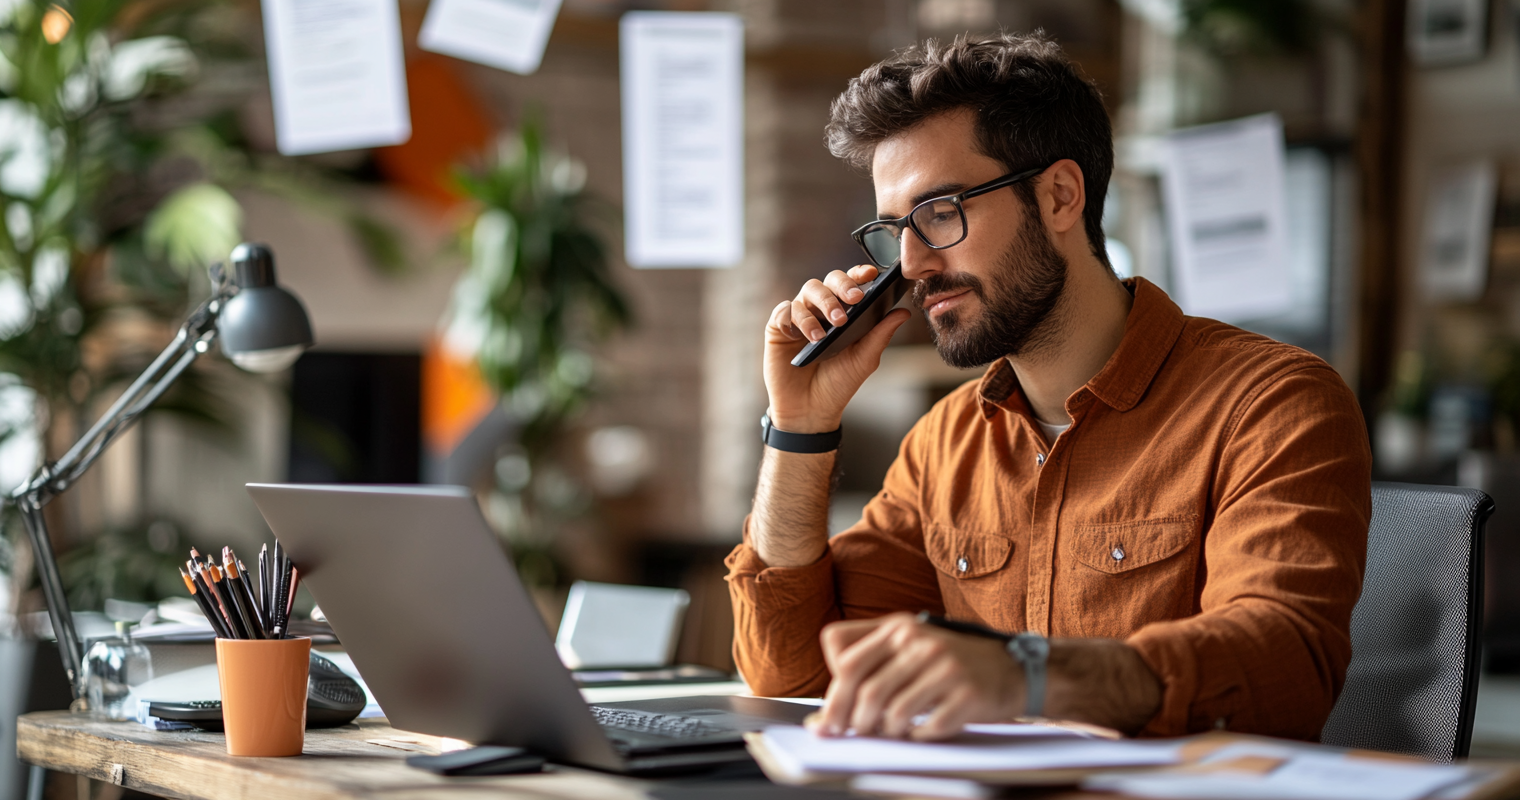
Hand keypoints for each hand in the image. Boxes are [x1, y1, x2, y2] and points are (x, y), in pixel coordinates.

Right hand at [765, 265, 911, 432]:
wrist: (811, 410)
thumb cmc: (838, 383)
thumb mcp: (864, 359)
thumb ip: (880, 334)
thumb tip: (903, 311)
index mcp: (843, 312)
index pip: (850, 284)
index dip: (858, 274)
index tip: (871, 275)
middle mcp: (820, 309)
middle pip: (828, 281)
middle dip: (842, 286)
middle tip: (853, 300)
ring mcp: (798, 317)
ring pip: (807, 291)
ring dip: (821, 305)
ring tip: (832, 329)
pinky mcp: (778, 329)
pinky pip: (784, 312)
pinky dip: (797, 320)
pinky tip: (805, 337)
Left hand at [811, 613, 1023, 740]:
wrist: (1011, 667)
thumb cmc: (948, 662)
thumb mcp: (908, 645)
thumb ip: (865, 667)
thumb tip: (819, 721)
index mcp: (899, 627)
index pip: (847, 660)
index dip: (833, 696)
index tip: (830, 720)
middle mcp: (921, 642)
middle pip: (866, 689)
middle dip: (852, 720)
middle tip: (853, 735)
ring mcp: (947, 667)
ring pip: (894, 712)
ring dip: (887, 731)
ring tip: (892, 732)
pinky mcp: (968, 694)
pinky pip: (928, 728)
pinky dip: (918, 737)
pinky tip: (922, 731)